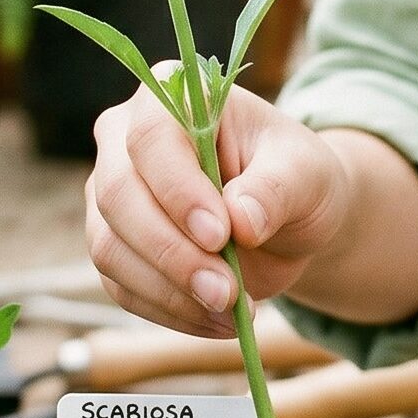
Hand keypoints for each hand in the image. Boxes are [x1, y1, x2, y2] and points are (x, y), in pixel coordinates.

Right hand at [86, 82, 352, 338]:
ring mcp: (111, 194)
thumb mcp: (307, 174)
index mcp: (173, 96)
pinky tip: (216, 321)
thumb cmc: (295, 178)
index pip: (152, 136)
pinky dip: (168, 311)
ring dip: (169, 290)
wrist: (289, 220)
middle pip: (119, 195)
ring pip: (110, 247)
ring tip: (231, 310)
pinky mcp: (114, 244)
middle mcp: (126, 138)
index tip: (221, 235)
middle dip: (172, 253)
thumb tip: (242, 220)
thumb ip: (277, 188)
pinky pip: (120, 286)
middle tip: (228, 292)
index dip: (178, 189)